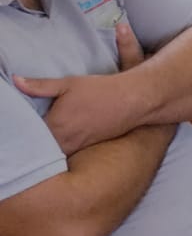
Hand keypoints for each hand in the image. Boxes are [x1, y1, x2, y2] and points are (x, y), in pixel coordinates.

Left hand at [15, 23, 147, 153]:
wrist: (134, 101)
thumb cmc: (101, 90)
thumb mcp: (69, 83)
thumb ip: (39, 85)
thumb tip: (15, 81)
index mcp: (55, 125)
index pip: (28, 137)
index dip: (19, 135)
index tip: (12, 133)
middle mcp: (64, 140)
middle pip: (38, 150)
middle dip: (28, 145)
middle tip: (17, 144)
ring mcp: (76, 147)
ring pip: (50, 155)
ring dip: (42, 150)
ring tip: (32, 146)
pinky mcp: (85, 148)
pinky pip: (63, 154)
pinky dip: (56, 152)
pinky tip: (53, 146)